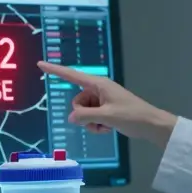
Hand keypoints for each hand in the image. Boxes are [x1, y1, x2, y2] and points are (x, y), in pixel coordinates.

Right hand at [37, 61, 177, 147]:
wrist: (151, 124)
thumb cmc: (131, 116)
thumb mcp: (106, 117)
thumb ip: (85, 116)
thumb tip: (70, 117)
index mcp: (98, 84)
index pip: (71, 76)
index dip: (55, 70)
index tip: (40, 64)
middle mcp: (98, 89)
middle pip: (77, 101)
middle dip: (83, 115)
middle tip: (98, 121)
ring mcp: (102, 100)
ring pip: (83, 112)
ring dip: (91, 122)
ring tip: (106, 126)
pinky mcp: (106, 109)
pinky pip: (91, 117)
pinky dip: (97, 124)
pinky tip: (108, 128)